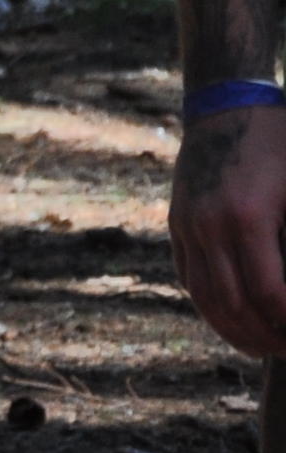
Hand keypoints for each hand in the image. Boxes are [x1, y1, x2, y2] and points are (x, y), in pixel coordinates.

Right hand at [176, 106, 285, 354]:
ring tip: (261, 347)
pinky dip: (211, 306)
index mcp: (247, 217)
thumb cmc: (281, 145)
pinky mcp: (177, 222)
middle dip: (265, 337)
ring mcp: (187, 225)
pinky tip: (234, 320)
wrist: (228, 106)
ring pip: (205, 298)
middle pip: (232, 306)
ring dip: (233, 331)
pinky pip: (190, 277)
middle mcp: (209, 225)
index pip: (269, 293)